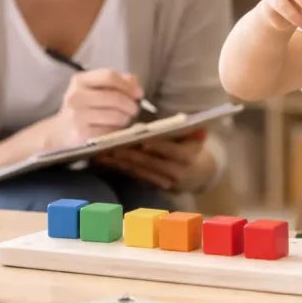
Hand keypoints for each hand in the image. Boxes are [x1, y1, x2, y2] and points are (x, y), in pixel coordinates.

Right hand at [46, 69, 142, 151]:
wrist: (60, 131)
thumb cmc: (83, 107)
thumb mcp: (95, 89)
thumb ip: (116, 82)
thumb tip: (135, 83)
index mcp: (80, 80)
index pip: (109, 76)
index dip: (128, 85)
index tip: (138, 93)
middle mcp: (76, 96)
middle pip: (114, 97)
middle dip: (130, 104)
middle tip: (134, 109)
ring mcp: (77, 116)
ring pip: (115, 115)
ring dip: (125, 118)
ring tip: (124, 119)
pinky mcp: (81, 133)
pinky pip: (109, 131)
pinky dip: (117, 130)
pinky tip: (114, 128)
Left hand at [94, 131, 210, 191]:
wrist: (197, 174)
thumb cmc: (192, 147)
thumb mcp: (196, 137)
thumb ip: (189, 128)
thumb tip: (182, 117)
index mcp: (186, 156)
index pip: (170, 150)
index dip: (156, 146)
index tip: (140, 140)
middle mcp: (175, 171)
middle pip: (150, 162)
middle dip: (130, 154)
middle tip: (111, 146)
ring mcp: (164, 181)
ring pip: (139, 170)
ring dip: (121, 162)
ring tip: (104, 153)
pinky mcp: (153, 185)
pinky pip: (136, 175)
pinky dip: (121, 168)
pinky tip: (108, 161)